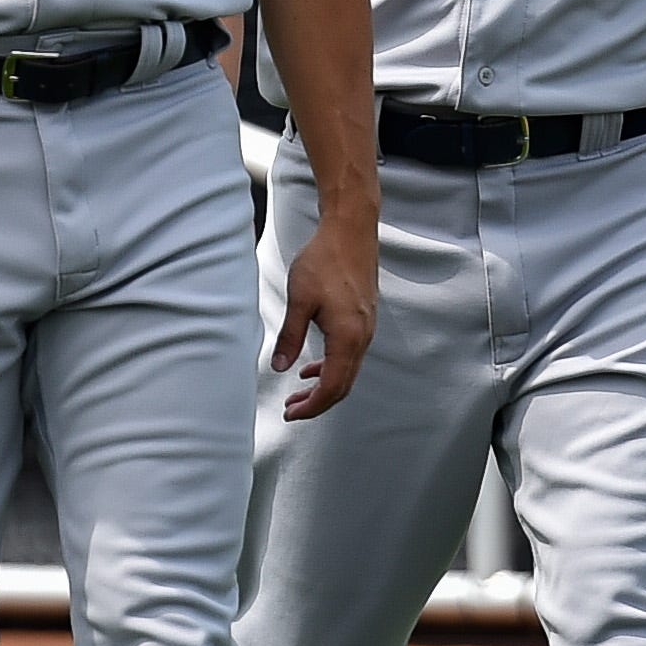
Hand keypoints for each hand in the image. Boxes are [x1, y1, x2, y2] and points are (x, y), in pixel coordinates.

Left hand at [271, 208, 376, 419]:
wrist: (351, 232)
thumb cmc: (324, 260)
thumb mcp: (300, 299)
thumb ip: (290, 336)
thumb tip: (278, 367)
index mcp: (348, 336)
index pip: (332, 386)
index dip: (312, 406)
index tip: (290, 412)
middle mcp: (362, 337)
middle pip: (343, 385)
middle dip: (317, 403)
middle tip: (290, 410)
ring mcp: (366, 329)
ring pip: (347, 372)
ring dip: (323, 387)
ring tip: (297, 393)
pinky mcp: (364, 320)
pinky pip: (350, 356)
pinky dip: (331, 368)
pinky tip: (311, 367)